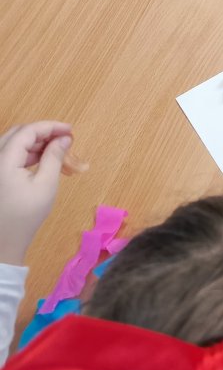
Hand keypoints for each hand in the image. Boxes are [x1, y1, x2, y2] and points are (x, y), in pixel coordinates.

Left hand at [0, 122, 78, 264]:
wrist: (3, 242)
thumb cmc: (25, 216)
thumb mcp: (45, 185)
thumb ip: (55, 157)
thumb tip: (64, 139)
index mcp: (4, 160)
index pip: (28, 131)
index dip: (50, 127)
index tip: (70, 130)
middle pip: (18, 134)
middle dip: (42, 133)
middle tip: (64, 138)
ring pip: (13, 143)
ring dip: (35, 143)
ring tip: (56, 151)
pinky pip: (9, 155)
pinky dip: (26, 153)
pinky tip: (42, 160)